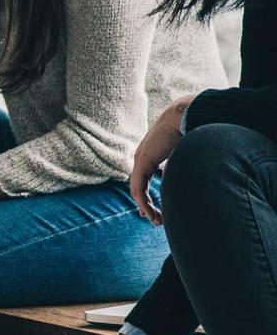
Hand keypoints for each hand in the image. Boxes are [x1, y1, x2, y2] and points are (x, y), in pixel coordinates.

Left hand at [130, 96, 191, 225]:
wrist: (185, 114)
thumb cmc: (192, 129)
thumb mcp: (188, 152)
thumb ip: (185, 164)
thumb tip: (196, 177)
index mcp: (153, 153)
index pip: (146, 177)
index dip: (149, 194)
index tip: (156, 209)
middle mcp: (143, 157)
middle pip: (140, 186)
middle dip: (146, 204)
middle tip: (154, 218)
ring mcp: (140, 160)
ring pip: (138, 190)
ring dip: (147, 207)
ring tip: (157, 220)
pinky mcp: (141, 164)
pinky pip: (138, 188)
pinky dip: (144, 202)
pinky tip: (150, 212)